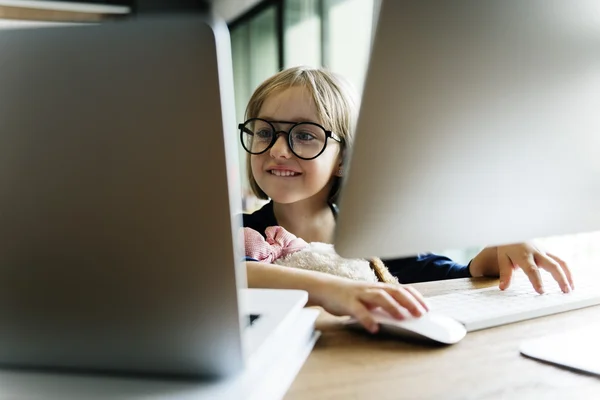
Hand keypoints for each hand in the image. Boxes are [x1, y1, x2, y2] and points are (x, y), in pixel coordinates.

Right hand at [314, 279, 428, 332]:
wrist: (326, 288)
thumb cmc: (350, 295)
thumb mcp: (369, 297)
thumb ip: (384, 304)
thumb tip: (403, 315)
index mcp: (379, 287)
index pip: (402, 289)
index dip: (416, 297)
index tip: (427, 308)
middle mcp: (372, 288)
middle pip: (394, 291)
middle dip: (409, 302)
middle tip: (420, 314)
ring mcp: (360, 294)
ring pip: (379, 297)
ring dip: (392, 306)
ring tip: (402, 317)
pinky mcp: (348, 302)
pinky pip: (359, 310)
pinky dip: (367, 319)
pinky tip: (374, 328)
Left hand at [470, 242, 573, 293]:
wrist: (513, 232)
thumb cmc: (508, 247)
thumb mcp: (502, 258)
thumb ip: (505, 273)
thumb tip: (503, 288)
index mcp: (524, 255)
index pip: (532, 269)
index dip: (537, 281)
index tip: (541, 291)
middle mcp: (536, 253)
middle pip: (552, 265)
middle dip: (560, 278)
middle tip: (565, 291)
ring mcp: (544, 251)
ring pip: (560, 262)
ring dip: (568, 275)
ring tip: (571, 289)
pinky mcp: (548, 252)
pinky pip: (560, 261)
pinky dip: (567, 271)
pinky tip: (570, 281)